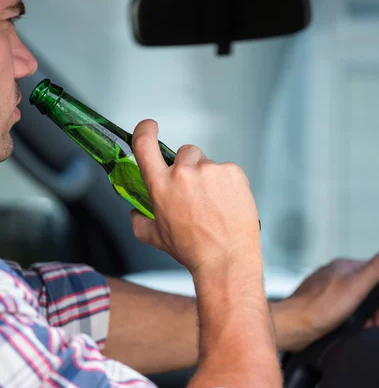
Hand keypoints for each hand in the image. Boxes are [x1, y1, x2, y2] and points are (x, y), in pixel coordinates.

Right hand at [130, 120, 261, 273]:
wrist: (226, 260)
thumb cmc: (193, 250)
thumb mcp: (156, 238)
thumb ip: (140, 221)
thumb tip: (136, 213)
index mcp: (161, 185)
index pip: (144, 143)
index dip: (145, 130)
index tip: (149, 127)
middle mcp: (184, 174)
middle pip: (184, 152)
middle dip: (187, 167)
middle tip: (194, 192)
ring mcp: (210, 170)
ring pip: (207, 162)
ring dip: (207, 176)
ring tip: (213, 203)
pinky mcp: (233, 172)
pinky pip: (226, 170)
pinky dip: (226, 183)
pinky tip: (226, 203)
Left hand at [273, 244, 378, 351]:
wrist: (291, 327)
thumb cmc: (319, 308)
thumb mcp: (356, 287)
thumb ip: (377, 268)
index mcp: (345, 266)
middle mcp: (336, 275)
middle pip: (369, 290)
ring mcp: (328, 289)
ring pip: (358, 302)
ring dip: (367, 317)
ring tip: (367, 329)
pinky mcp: (322, 304)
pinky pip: (345, 311)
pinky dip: (353, 321)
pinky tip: (351, 329)